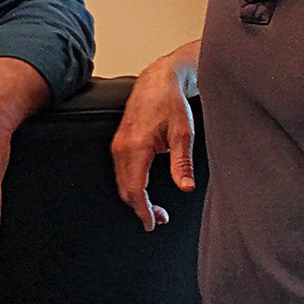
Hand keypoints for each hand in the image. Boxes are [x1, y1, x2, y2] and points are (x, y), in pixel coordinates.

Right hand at [110, 44, 198, 231]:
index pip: (136, 189)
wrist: (158, 79)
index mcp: (136, 147)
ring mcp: (118, 144)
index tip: (152, 224)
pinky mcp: (119, 142)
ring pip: (122, 182)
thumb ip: (182, 163)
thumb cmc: (171, 102)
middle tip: (160, 218)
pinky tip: (144, 188)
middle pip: (126, 190)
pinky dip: (131, 185)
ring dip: (136, 198)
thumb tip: (186, 187)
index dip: (144, 211)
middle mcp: (122, 147)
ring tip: (155, 208)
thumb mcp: (183, 133)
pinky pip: (121, 171)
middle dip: (141, 208)